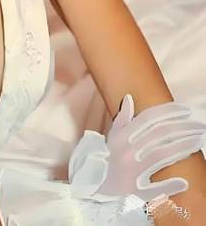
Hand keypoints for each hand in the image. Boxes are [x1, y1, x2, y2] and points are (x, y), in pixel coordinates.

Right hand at [68, 94, 205, 201]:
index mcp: (122, 136)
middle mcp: (127, 151)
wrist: (94, 185)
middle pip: (159, 135)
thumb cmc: (107, 158)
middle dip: (182, 128)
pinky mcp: (134, 191)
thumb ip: (122, 119)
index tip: (185, 110)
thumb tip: (130, 98)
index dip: (168, 112)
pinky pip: (154, 189)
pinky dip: (168, 186)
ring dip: (182, 148)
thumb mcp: (112, 137)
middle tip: (199, 126)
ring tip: (197, 141)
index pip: (148, 119)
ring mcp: (131, 171)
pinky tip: (184, 182)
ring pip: (161, 156)